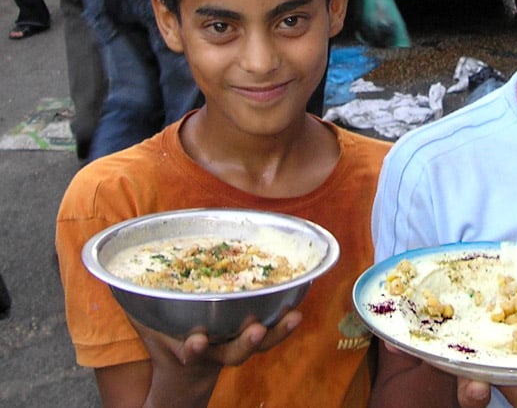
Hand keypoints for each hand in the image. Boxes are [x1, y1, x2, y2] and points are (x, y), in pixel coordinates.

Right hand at [127, 309, 301, 401]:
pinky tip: (298, 304)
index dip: (195, 348)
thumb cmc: (168, 332)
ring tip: (292, 316)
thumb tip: (103, 270)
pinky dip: (285, 319)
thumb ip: (134, 299)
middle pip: (236, 353)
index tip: (195, 343)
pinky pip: (273, 329)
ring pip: (262, 344)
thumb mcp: (149, 320)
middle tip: (254, 330)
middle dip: (245, 343)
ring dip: (276, 331)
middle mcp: (219, 350)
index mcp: (192, 348)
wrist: (190, 362)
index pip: (193, 351)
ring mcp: (240, 344)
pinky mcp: (257, 332)